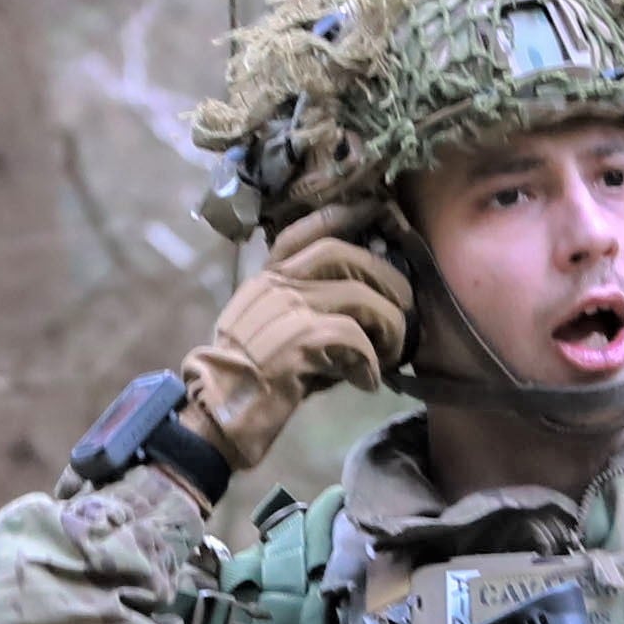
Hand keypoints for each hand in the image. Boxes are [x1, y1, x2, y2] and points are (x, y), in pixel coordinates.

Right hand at [177, 202, 413, 469]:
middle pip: (343, 255)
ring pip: (359, 296)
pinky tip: (367, 381)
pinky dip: (371, 362)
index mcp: (265, 281)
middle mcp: (276, 286)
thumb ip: (304, 310)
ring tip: (392, 350)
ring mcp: (288, 310)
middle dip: (384, 277)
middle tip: (404, 304)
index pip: (302, 233)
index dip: (340, 216)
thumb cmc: (245, 382)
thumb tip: (360, 306)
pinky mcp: (302, 340)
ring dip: (388, 325)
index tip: (371, 209)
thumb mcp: (266, 332)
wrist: (218, 414)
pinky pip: (356, 338)